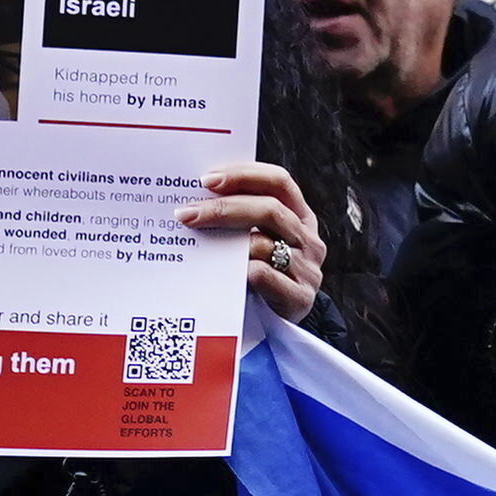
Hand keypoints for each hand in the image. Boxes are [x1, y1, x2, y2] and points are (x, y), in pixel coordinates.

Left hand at [178, 161, 326, 325]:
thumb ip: (242, 218)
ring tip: (196, 242)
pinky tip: (222, 272)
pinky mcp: (299, 297)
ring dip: (227, 242)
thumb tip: (196, 198)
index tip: (207, 180)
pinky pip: (264, 276)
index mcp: (300, 215)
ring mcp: (307, 269)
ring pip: (265, 244)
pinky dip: (240, 271)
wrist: (281, 320)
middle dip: (224, 208)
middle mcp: (308, 239)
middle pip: (270, 210)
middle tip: (187, 213)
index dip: (244, 175)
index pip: (279, 182)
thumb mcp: (260, 239)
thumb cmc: (261, 271)